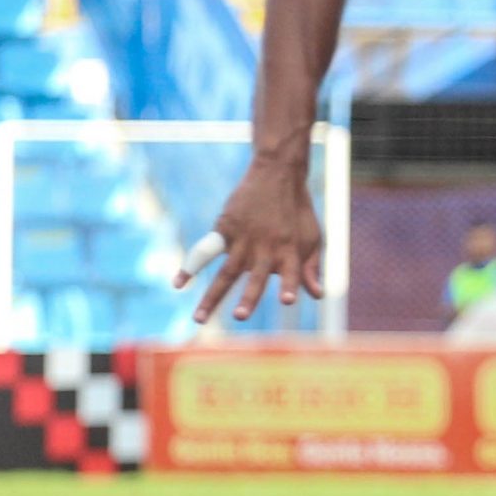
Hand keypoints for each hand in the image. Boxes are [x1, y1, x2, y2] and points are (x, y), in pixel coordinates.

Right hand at [173, 157, 324, 323]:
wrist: (278, 175)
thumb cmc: (298, 212)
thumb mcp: (313, 237)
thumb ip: (311, 268)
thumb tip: (318, 295)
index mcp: (290, 251)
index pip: (292, 273)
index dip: (290, 285)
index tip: (286, 300)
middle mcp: (265, 248)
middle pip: (255, 278)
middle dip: (248, 297)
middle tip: (240, 316)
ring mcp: (242, 240)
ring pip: (225, 274)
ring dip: (212, 297)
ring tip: (199, 320)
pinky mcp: (225, 229)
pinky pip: (205, 252)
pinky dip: (190, 267)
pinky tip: (178, 284)